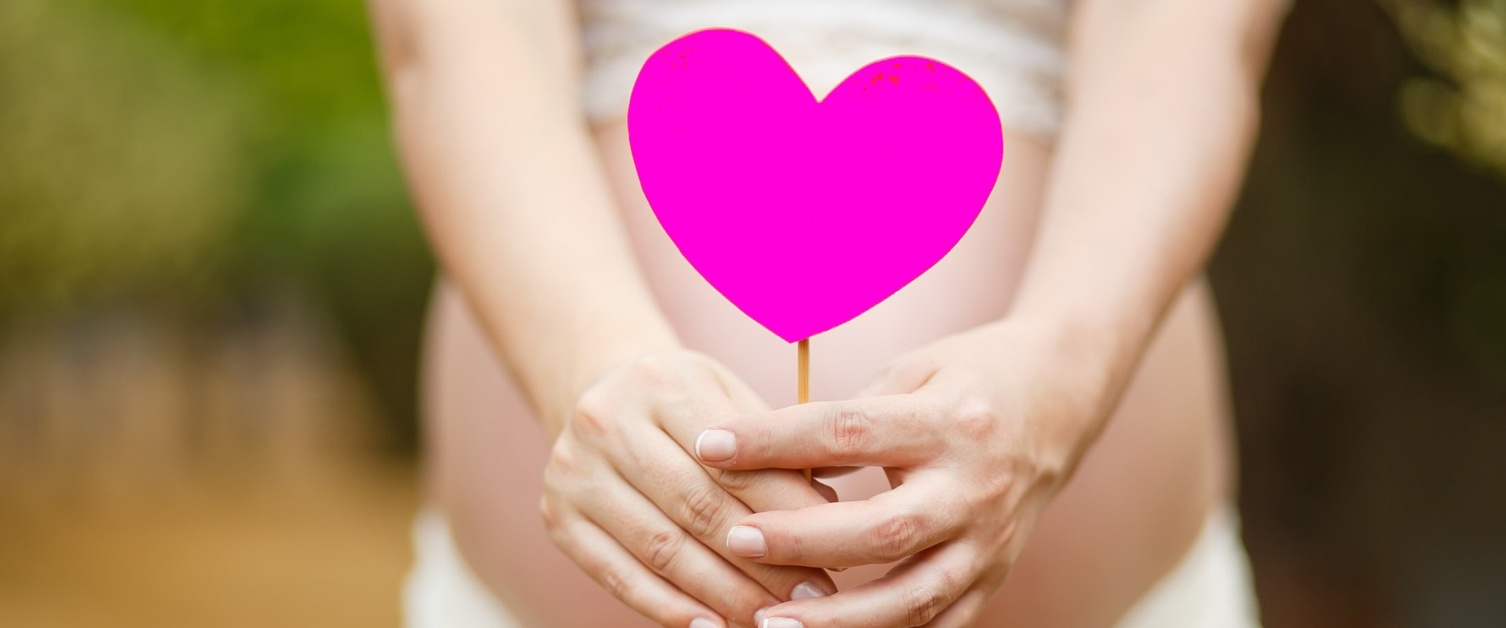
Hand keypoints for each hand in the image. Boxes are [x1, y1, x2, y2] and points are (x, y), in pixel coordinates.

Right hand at [542, 350, 838, 627]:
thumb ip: (774, 451)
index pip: (734, 459)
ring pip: (663, 549)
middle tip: (814, 597)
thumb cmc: (686, 406)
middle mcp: (607, 422)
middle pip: (698, 507)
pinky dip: (671, 608)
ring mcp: (574, 472)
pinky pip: (621, 575)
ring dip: (725, 594)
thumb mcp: (729, 400)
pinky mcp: (557, 518)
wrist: (597, 394)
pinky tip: (714, 627)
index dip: (787, 510)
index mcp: (661, 382)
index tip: (836, 548)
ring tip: (773, 619)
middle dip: (763, 561)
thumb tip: (828, 517)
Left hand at [695, 321, 1110, 626]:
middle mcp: (975, 487)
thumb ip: (845, 418)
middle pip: (883, 527)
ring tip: (768, 622)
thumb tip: (767, 462)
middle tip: (734, 539)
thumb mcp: (911, 371)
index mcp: (950, 422)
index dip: (774, 441)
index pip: (849, 432)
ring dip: (838, 619)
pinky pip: (938, 625)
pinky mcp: (993, 576)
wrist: (1062, 400)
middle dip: (802, 539)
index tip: (710, 445)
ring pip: (913, 596)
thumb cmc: (969, 376)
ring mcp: (990, 541)